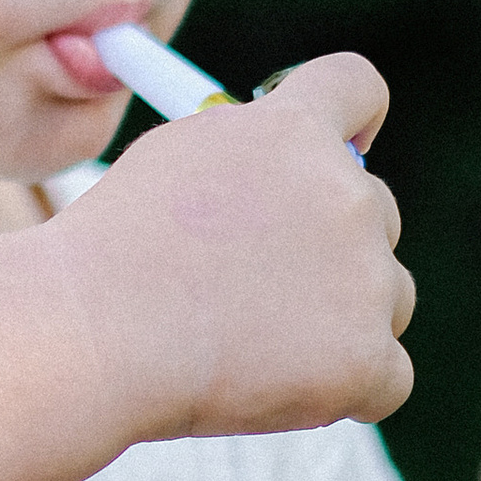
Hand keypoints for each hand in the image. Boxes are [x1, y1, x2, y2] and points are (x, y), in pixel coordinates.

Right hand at [50, 53, 415, 442]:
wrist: (92, 332)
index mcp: (294, 130)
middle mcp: (346, 192)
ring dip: (340, 320)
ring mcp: (365, 277)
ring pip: (388, 297)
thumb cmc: (109, 253)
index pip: (358, 89)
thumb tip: (288, 179)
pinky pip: (388, 379)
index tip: (343, 151)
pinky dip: (344, 391)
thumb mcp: (175, 161)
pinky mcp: (366, 357)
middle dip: (335, 248)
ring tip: (252, 343)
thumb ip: (246, 155)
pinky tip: (277, 390)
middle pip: (379, 212)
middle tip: (260, 288)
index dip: (353, 123)